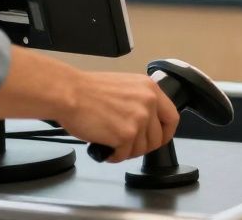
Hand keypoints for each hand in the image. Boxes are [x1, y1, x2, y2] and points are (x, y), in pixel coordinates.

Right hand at [58, 72, 177, 163]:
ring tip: (113, 146)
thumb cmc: (88, 90)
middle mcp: (149, 103)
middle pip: (157, 137)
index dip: (166, 133)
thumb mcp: (125, 86)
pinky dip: (114, 156)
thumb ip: (140, 101)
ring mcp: (139, 119)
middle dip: (142, 146)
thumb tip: (146, 120)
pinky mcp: (126, 134)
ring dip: (127, 152)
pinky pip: (125, 154)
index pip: (172, 117)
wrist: (69, 93)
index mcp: (151, 89)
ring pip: (142, 148)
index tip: (158, 138)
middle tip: (128, 146)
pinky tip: (105, 150)